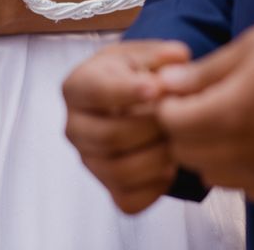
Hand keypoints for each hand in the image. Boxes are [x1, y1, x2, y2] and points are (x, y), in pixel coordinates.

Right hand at [62, 41, 190, 212]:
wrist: (126, 100)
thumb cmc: (130, 74)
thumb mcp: (140, 54)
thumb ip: (160, 54)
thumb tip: (178, 56)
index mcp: (76, 86)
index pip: (95, 92)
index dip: (127, 91)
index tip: (157, 88)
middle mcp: (74, 126)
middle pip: (109, 136)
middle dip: (151, 128)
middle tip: (178, 116)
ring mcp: (88, 159)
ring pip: (120, 171)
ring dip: (157, 157)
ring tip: (178, 139)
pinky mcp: (106, 187)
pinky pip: (130, 200)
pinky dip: (156, 187)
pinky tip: (168, 164)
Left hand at [156, 14, 253, 202]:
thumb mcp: (251, 46)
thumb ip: (204, 72)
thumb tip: (167, 81)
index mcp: (230, 114)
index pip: (170, 123)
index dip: (167, 105)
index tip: (177, 91)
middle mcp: (245, 152)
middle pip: (184, 152)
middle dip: (180, 128)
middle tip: (195, 104)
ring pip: (212, 174)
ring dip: (205, 151)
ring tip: (223, 122)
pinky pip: (246, 188)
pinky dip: (236, 169)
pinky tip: (250, 142)